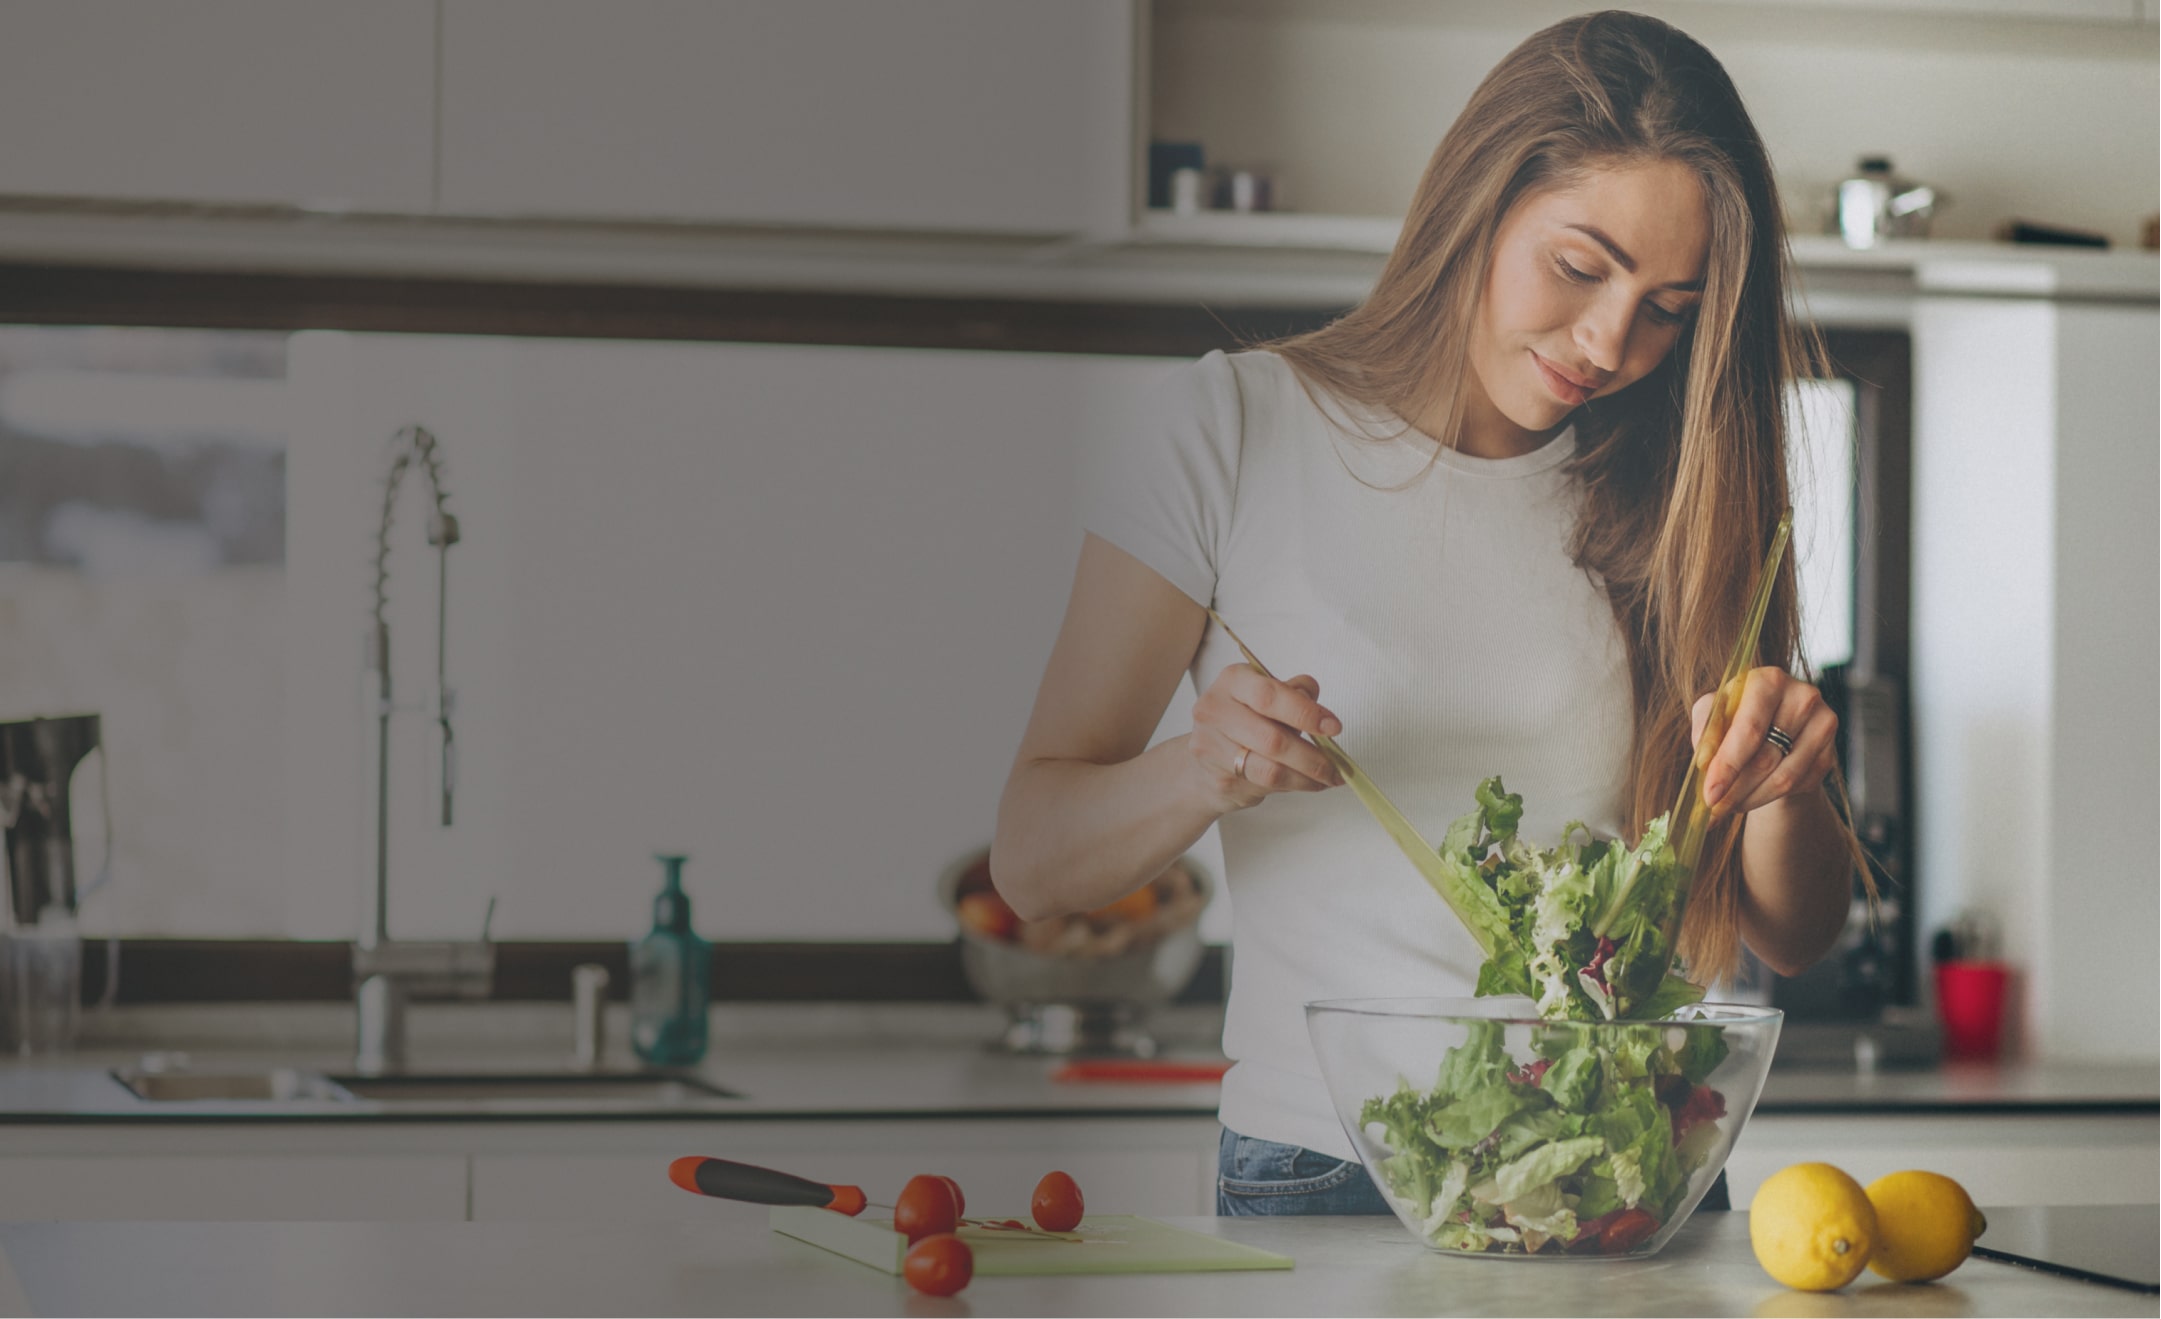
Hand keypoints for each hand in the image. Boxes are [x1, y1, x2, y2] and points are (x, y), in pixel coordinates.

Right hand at [1187, 663, 1344, 812]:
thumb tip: (1317, 705)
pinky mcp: (1219, 780)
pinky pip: (1265, 787)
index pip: (1269, 696)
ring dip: (1307, 777)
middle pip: (1272, 739)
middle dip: (1313, 757)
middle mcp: (1215, 712)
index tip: (1333, 727)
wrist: (1206, 755)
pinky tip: (1306, 782)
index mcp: (1232, 682)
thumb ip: (1292, 693)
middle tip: (1337, 764)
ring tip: (1328, 777)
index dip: (1305, 713)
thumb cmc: (1243, 718)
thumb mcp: (1266, 693)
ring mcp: (1212, 748)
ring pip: (1270, 770)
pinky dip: (1293, 786)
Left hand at [1690, 666, 1835, 816]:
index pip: (1749, 730)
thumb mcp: (1713, 714)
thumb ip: (1705, 732)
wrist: (1773, 725)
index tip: (1709, 794)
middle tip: (1712, 810)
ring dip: (1749, 798)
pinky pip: (1797, 786)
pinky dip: (1766, 798)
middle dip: (1734, 789)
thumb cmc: (1736, 715)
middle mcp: (1803, 697)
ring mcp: (1822, 725)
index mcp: (1769, 681)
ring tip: (1726, 806)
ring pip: (1782, 778)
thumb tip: (1704, 763)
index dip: (1728, 765)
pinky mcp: (1829, 753)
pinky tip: (1748, 798)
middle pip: (1765, 758)